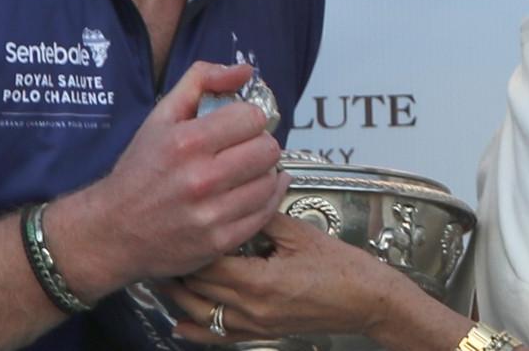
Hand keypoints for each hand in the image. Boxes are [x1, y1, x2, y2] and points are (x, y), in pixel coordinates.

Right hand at [57, 62, 289, 298]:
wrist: (113, 230)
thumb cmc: (139, 170)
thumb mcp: (161, 116)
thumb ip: (202, 81)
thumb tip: (244, 70)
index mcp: (187, 142)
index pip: (252, 118)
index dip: (248, 118)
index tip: (239, 125)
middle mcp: (200, 178)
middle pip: (267, 150)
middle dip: (259, 144)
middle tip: (245, 149)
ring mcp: (212, 214)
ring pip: (269, 181)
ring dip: (262, 173)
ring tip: (245, 172)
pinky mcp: (220, 242)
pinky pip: (265, 213)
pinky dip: (264, 200)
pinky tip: (252, 191)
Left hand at [162, 213, 408, 343]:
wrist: (367, 300)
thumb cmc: (341, 267)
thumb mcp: (300, 233)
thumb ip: (263, 216)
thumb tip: (237, 193)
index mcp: (259, 280)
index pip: (208, 263)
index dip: (189, 245)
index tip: (176, 226)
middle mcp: (252, 308)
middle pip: (199, 289)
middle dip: (178, 269)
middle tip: (161, 247)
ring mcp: (256, 324)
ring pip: (203, 314)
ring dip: (179, 297)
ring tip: (162, 277)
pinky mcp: (263, 333)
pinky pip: (221, 336)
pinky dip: (197, 331)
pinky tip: (180, 323)